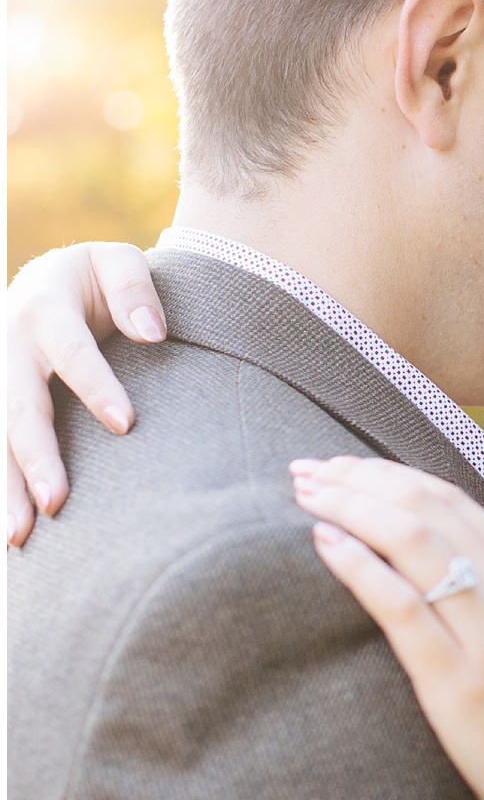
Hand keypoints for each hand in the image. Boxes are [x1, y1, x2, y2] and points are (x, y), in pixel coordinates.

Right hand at [8, 242, 164, 545]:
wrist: (51, 282)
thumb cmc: (97, 278)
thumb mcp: (116, 261)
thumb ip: (135, 288)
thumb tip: (153, 334)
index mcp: (43, 305)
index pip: (70, 352)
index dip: (95, 387)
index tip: (126, 425)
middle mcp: (9, 345)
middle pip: (21, 406)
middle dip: (36, 456)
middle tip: (57, 502)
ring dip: (7, 487)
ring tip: (19, 538)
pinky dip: (2, 486)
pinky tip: (11, 531)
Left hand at [291, 455, 483, 799]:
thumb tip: (469, 568)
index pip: (454, 500)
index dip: (392, 475)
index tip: (347, 467)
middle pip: (426, 509)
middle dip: (360, 479)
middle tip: (309, 468)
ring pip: (410, 542)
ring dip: (349, 508)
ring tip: (305, 494)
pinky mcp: (459, 684)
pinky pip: (400, 607)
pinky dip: (358, 565)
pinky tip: (323, 543)